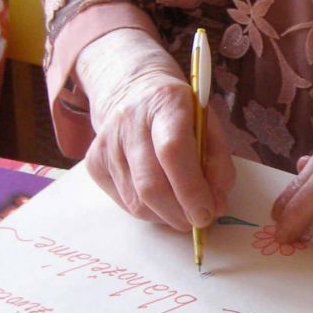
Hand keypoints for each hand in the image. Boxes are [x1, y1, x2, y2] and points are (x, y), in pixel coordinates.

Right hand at [78, 30, 234, 231]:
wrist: (133, 92)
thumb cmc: (180, 114)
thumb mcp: (209, 127)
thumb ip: (218, 165)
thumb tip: (215, 207)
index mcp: (166, 103)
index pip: (173, 150)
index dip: (191, 189)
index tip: (206, 213)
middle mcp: (130, 119)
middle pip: (150, 184)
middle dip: (179, 213)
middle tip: (198, 220)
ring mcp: (107, 141)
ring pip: (136, 201)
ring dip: (165, 215)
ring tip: (181, 209)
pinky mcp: (94, 161)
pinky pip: (123, 202)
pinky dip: (147, 210)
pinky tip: (158, 199)